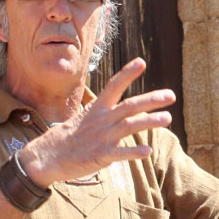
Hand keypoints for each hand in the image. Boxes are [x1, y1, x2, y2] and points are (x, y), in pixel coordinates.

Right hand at [19, 58, 174, 186]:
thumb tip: (119, 110)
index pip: (113, 86)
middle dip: (151, 100)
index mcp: (97, 109)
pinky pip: (120, 153)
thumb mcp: (84, 118)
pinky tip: (148, 150)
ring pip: (129, 126)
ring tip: (167, 118)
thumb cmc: (68, 138)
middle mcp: (101, 120)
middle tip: (171, 95)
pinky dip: (134, 152)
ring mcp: (101, 138)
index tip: (142, 62)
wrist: (47, 156)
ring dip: (149, 121)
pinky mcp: (100, 156)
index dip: (127, 73)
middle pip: (129, 106)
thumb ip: (103, 113)